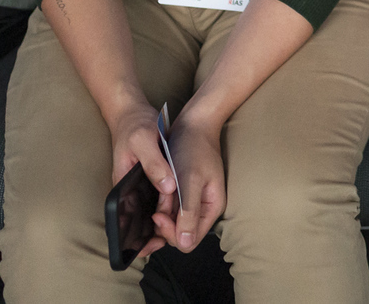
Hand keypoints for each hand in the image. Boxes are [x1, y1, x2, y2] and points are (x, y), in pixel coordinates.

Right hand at [106, 101, 178, 260]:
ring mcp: (136, 185)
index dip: (136, 235)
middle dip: (149, 233)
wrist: (133, 112)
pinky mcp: (147, 179)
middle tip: (165, 242)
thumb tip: (168, 188)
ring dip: (159, 221)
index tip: (151, 244)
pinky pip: (153, 199)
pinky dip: (163, 207)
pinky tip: (176, 210)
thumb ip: (155, 164)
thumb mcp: (145, 141)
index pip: (124, 219)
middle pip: (135, 219)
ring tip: (174, 230)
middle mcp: (126, 189)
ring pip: (145, 211)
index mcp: (121, 185)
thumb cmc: (136, 126)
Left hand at [154, 114, 225, 252]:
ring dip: (163, 214)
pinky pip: (172, 211)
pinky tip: (157, 196)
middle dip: (166, 224)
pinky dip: (163, 206)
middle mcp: (205, 208)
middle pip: (181, 234)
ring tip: (158, 196)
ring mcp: (195, 202)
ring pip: (174, 223)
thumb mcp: (190, 181)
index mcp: (212, 207)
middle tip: (156, 206)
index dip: (172, 232)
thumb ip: (189, 212)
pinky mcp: (186, 195)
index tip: (158, 215)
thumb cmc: (194, 149)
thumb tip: (186, 244)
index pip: (190, 239)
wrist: (194, 124)